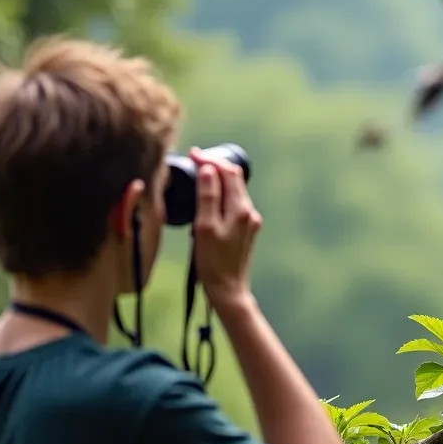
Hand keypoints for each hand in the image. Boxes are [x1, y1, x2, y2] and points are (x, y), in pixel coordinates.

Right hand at [189, 146, 262, 307]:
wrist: (228, 289)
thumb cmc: (213, 262)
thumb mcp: (204, 227)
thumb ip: (208, 197)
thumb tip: (208, 170)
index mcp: (241, 209)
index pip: (229, 173)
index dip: (211, 160)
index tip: (192, 154)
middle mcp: (249, 213)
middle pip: (234, 179)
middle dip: (215, 167)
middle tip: (193, 161)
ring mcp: (250, 222)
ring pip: (234, 192)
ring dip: (217, 182)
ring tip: (197, 178)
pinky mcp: (246, 230)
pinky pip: (233, 205)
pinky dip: (220, 198)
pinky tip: (206, 204)